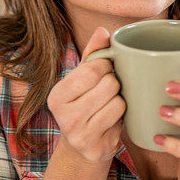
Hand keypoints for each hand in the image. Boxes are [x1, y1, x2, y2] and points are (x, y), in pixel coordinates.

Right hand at [47, 27, 125, 164]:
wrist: (81, 149)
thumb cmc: (83, 105)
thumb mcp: (82, 80)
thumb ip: (92, 54)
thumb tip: (103, 30)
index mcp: (57, 95)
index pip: (92, 70)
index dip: (107, 65)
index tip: (106, 69)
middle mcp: (64, 117)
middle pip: (108, 85)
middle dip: (115, 83)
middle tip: (110, 88)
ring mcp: (80, 135)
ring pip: (118, 102)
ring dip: (120, 100)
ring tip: (110, 104)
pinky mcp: (97, 148)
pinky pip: (122, 121)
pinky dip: (122, 117)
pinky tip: (112, 120)